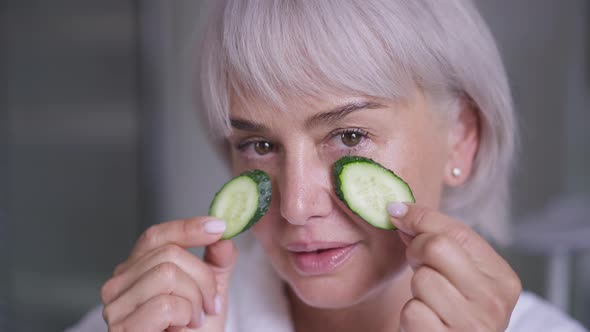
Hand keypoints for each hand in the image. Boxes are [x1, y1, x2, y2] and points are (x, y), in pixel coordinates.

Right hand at [100, 217, 235, 331]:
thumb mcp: (209, 295)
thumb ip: (216, 265)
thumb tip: (223, 238)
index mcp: (137, 271)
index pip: (157, 235)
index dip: (188, 227)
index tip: (218, 227)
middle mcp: (119, 285)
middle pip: (168, 254)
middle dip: (202, 278)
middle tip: (211, 304)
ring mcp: (116, 307)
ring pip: (167, 274)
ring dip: (194, 299)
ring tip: (194, 320)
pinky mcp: (122, 328)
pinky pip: (164, 303)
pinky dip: (185, 315)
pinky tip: (182, 328)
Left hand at [387, 203, 520, 331]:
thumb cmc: (453, 312)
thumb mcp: (457, 274)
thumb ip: (438, 242)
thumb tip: (401, 211)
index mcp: (502, 278)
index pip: (459, 232)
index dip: (422, 218)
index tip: (398, 212)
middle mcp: (493, 301)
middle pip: (437, 247)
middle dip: (417, 250)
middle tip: (417, 264)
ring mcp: (472, 325)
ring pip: (422, 279)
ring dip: (415, 289)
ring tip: (429, 302)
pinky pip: (412, 311)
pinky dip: (411, 316)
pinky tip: (426, 323)